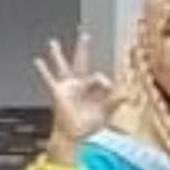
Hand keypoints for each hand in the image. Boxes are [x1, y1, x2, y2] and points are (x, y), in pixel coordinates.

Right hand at [36, 33, 115, 153]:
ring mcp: (68, 87)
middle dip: (83, 48)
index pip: (100, 77)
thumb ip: (117, 101)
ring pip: (63, 66)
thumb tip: (131, 94)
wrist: (74, 135)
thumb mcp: (106, 112)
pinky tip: (38, 61)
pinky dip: (44, 70)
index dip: (106, 84)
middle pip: (81, 61)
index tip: (110, 91)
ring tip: (53, 43)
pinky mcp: (58, 92)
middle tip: (85, 34)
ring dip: (58, 55)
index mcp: (92, 88)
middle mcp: (79, 84)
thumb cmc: (88, 125)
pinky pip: (49, 79)